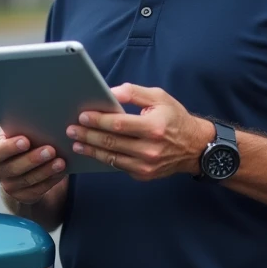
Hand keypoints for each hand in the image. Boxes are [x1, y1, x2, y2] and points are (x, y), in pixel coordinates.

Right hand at [0, 132, 67, 204]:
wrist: (23, 165)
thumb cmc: (24, 141)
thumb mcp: (19, 133)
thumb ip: (24, 129)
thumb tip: (43, 122)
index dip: (9, 147)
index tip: (26, 141)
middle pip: (13, 168)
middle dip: (33, 159)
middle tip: (51, 150)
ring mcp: (9, 186)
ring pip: (27, 180)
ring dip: (45, 171)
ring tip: (61, 162)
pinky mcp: (23, 196)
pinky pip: (37, 190)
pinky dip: (51, 180)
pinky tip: (61, 172)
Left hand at [67, 83, 213, 179]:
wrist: (195, 147)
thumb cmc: (175, 118)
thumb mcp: (159, 97)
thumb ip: (133, 93)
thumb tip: (109, 92)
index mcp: (154, 127)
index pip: (119, 124)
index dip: (99, 120)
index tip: (83, 116)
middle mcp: (150, 149)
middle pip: (111, 142)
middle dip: (88, 136)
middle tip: (71, 130)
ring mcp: (146, 165)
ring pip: (112, 157)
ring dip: (91, 150)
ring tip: (76, 143)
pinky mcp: (144, 175)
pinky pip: (118, 166)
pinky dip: (104, 159)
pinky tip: (93, 152)